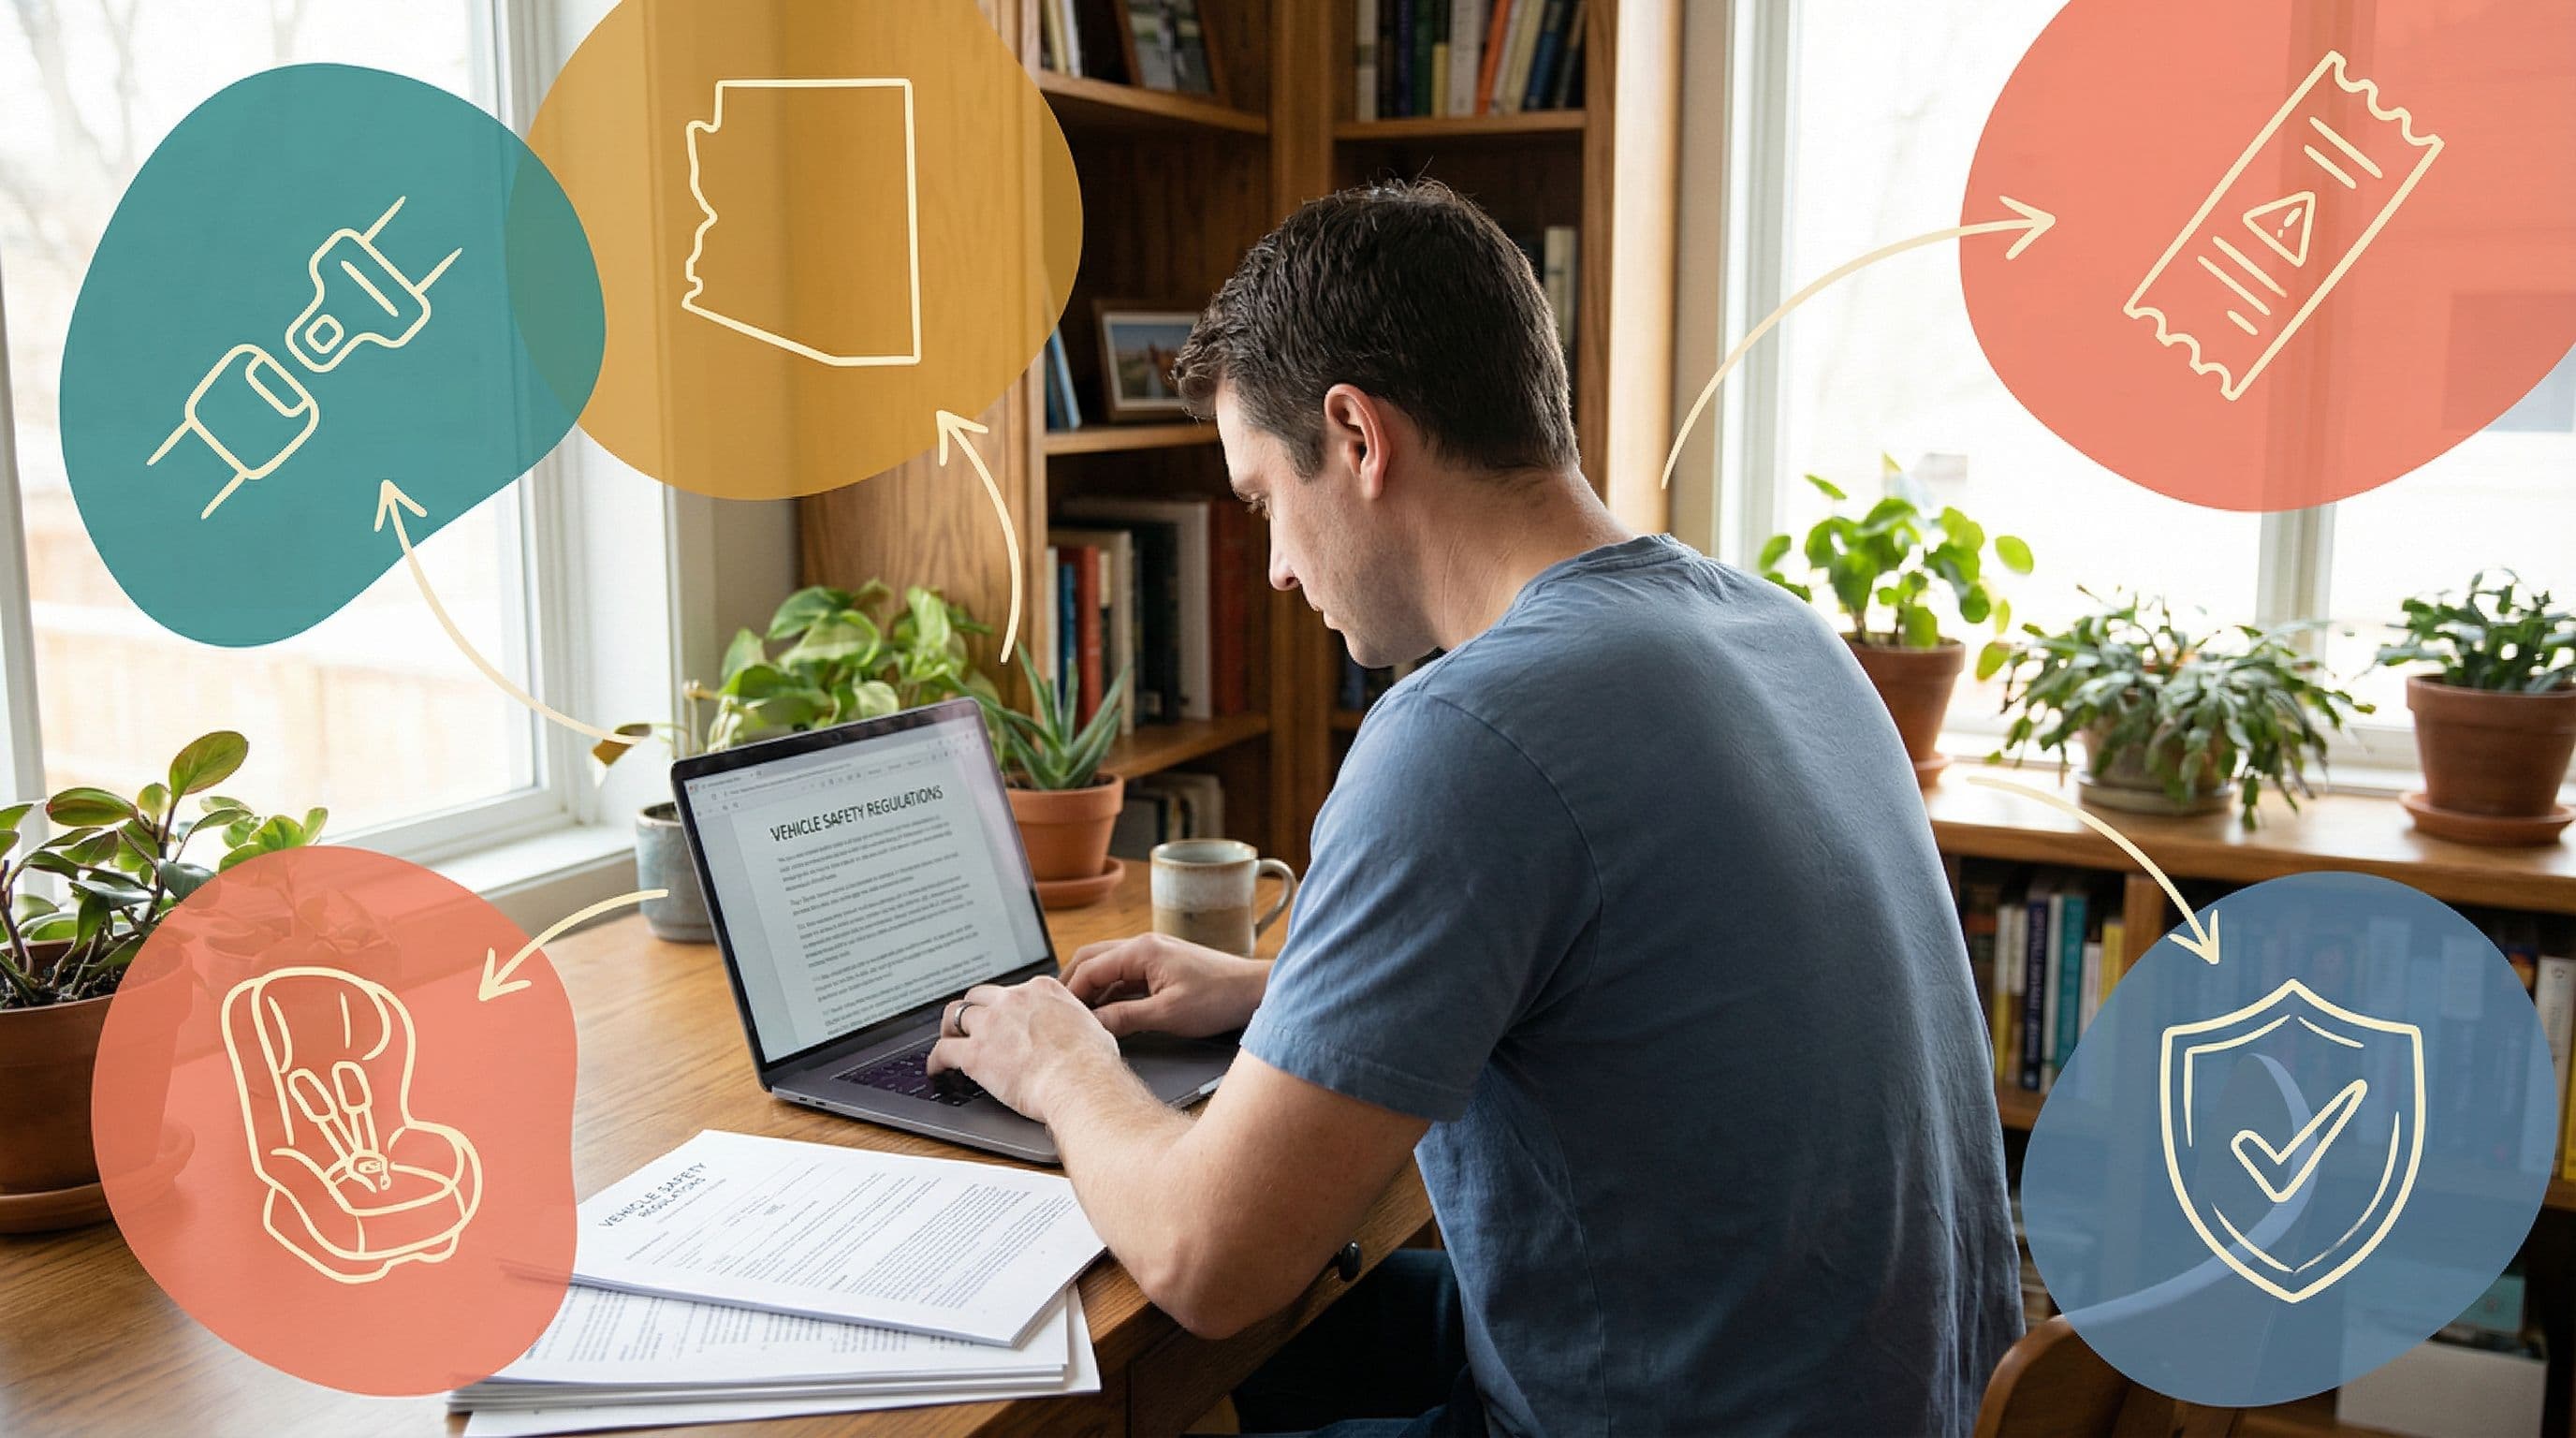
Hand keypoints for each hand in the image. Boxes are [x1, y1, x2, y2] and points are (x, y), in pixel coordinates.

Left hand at [925, 976, 1117, 1121]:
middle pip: (979, 996)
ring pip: (955, 1015)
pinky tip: (936, 1069)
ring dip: (949, 1028)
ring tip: (947, 1039)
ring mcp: (991, 1024)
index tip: (1003, 1016)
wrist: (1080, 1080)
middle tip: (970, 1025)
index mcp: (1041, 990)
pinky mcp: (975, 1053)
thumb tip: (1079, 1032)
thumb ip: (1074, 1022)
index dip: (1004, 1005)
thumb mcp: (1091, 1026)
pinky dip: (935, 1060)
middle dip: (973, 1009)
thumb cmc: (1092, 1061)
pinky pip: (943, 1050)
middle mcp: (1012, 1000)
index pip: (1012, 990)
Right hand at [1061, 933, 1266, 1038]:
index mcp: (1142, 950)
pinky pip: (1125, 976)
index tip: (1060, 1017)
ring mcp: (1152, 955)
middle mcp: (1143, 946)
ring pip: (1107, 967)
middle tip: (1060, 1012)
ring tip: (1079, 1015)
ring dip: (1092, 989)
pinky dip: (1110, 992)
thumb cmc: (1218, 998)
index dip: (1071, 993)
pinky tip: (1106, 1012)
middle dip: (1073, 985)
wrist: (1253, 992)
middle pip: (1092, 960)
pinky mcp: (1161, 967)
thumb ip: (1125, 1017)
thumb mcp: (1167, 1014)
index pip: (1090, 968)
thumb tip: (1092, 1025)